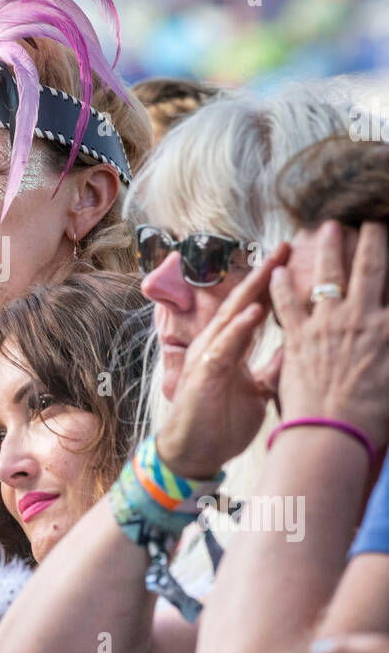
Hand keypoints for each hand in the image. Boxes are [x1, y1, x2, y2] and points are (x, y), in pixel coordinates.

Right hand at [156, 244, 287, 477]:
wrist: (194, 454)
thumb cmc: (220, 423)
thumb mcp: (258, 390)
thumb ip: (274, 367)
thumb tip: (299, 347)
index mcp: (229, 347)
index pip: (253, 307)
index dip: (272, 284)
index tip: (293, 258)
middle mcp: (216, 345)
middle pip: (242, 301)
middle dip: (264, 273)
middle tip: (286, 245)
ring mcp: (207, 357)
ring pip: (231, 316)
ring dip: (252, 291)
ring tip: (272, 266)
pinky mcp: (202, 374)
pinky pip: (223, 346)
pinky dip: (239, 328)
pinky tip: (254, 312)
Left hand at [271, 220, 388, 447]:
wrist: (333, 434)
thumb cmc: (373, 417)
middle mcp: (361, 318)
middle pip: (369, 268)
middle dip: (372, 238)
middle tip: (369, 218)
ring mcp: (327, 325)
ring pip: (329, 276)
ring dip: (328, 249)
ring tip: (327, 228)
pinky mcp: (298, 337)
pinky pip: (288, 303)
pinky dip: (283, 286)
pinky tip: (278, 270)